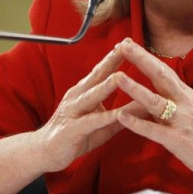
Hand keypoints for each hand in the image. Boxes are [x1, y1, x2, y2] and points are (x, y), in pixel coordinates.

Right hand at [36, 47, 126, 171]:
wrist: (45, 152)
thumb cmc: (76, 135)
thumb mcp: (103, 123)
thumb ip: (123, 113)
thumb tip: (147, 105)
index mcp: (85, 91)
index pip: (102, 70)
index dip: (116, 56)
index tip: (130, 41)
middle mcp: (78, 96)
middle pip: (97, 75)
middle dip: (112, 60)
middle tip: (126, 46)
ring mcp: (73, 111)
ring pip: (93, 95)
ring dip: (106, 86)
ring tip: (120, 76)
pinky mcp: (72, 129)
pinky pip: (91, 122)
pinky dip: (104, 117)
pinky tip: (116, 114)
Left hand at [112, 39, 192, 180]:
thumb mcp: (190, 107)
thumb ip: (172, 96)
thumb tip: (154, 84)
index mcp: (184, 93)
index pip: (162, 68)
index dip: (145, 55)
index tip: (127, 42)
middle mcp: (182, 101)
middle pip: (159, 75)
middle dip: (141, 59)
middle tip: (122, 45)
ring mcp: (180, 120)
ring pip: (155, 101)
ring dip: (135, 88)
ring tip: (117, 77)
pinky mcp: (177, 139)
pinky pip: (154, 130)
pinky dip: (137, 123)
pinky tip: (122, 116)